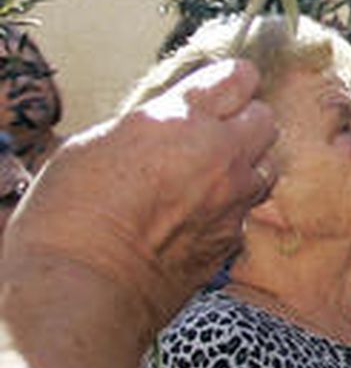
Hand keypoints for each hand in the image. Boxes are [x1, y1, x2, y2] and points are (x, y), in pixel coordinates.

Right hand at [1, 58, 276, 337]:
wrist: (80, 290)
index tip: (219, 91)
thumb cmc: (67, 215)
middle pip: (265, 119)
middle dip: (244, 123)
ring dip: (244, 168)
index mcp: (180, 119)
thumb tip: (164, 128)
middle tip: (212, 137)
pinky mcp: (231, 239)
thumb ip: (146, 128)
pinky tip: (195, 222)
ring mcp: (232, 200)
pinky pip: (245, 213)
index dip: (229, 83)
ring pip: (266, 167)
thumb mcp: (93, 145)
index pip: (237, 78)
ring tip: (206, 182)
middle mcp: (219, 154)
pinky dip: (228, 212)